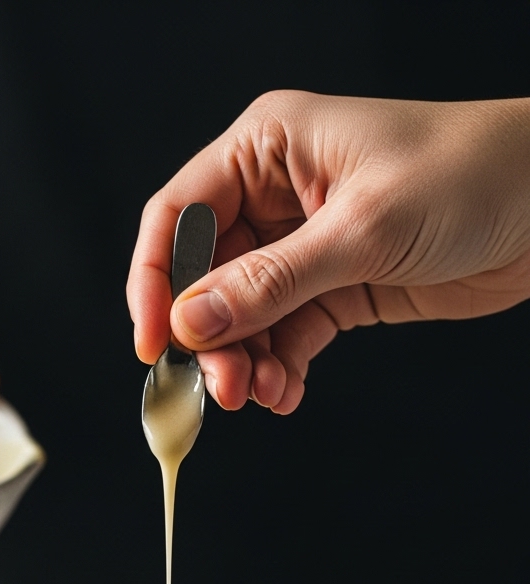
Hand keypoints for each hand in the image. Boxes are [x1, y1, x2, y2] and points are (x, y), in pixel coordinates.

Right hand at [128, 92, 529, 413]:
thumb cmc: (468, 175)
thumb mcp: (360, 230)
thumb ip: (270, 282)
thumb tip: (191, 323)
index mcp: (267, 149)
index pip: (179, 216)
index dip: (155, 280)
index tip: (154, 340)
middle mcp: (276, 196)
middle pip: (205, 277)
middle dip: (208, 337)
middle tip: (220, 385)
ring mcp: (304, 247)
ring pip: (242, 316)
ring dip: (243, 362)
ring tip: (259, 395)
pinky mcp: (335, 288)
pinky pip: (285, 336)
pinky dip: (279, 369)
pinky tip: (286, 393)